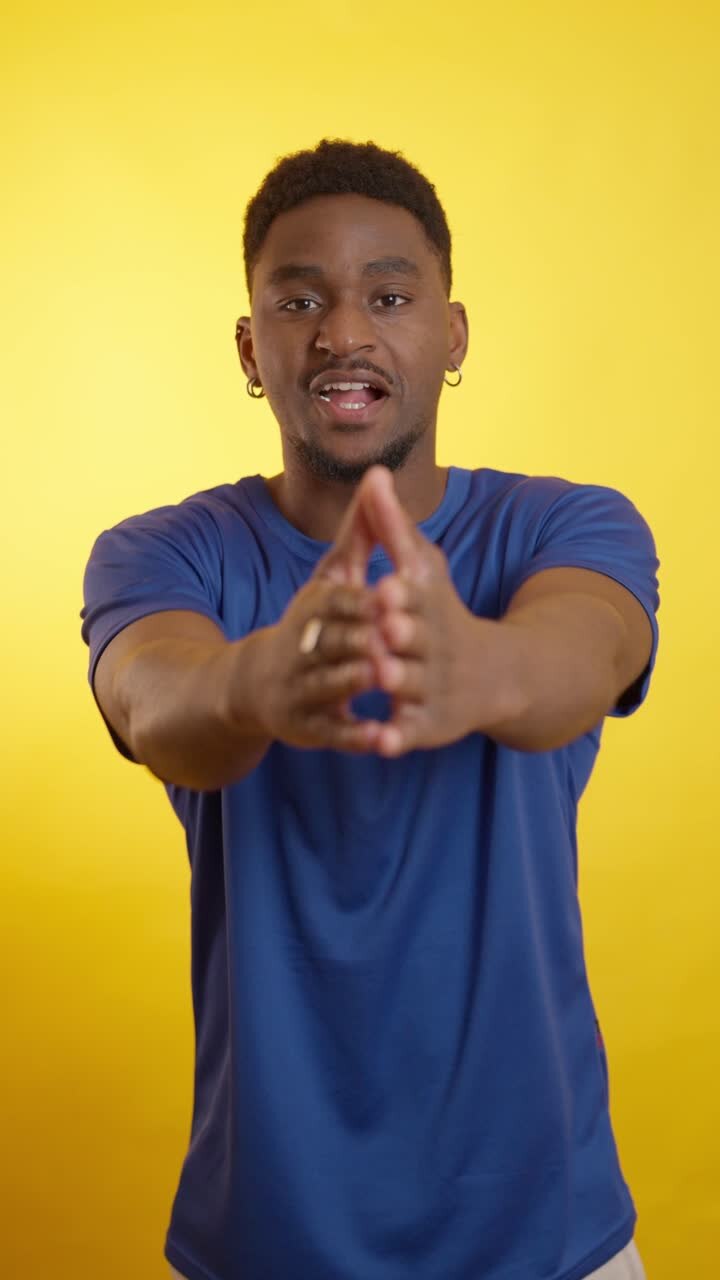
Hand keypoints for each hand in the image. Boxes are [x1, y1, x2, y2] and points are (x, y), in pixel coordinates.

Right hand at [244, 476, 392, 752]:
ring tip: (384, 677)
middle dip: (360, 638)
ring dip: (355, 679)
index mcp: (311, 609)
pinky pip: (333, 731)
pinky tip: (382, 737)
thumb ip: (361, 532)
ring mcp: (302, 688)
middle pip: (330, 640)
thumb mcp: (332, 576)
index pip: (333, 599)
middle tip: (393, 637)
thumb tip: (379, 474)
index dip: (360, 597)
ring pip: (329, 682)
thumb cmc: (313, 621)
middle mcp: (302, 646)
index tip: (390, 590)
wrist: (259, 683)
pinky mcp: (309, 725)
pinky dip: (355, 734)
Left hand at [352, 468, 515, 755]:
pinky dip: (397, 737)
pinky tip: (380, 743)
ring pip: (412, 683)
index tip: (387, 584)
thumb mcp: (423, 568)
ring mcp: (432, 686)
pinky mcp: (428, 723)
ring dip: (399, 679)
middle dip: (403, 632)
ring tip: (382, 675)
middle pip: (417, 638)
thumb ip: (393, 527)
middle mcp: (435, 645)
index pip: (416, 595)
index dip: (403, 592)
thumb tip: (374, 474)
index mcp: (429, 606)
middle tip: (386, 627)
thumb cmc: (443, 613)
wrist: (495, 675)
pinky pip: (410, 731)